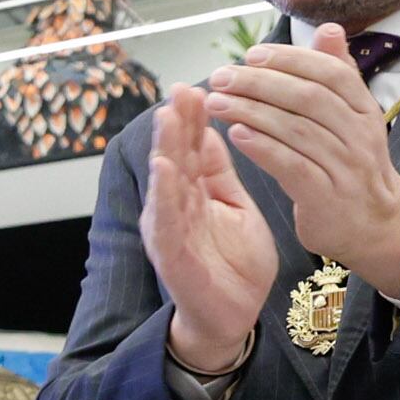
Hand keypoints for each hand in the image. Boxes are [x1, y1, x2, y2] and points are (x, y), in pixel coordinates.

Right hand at [142, 84, 277, 372]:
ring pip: (166, 182)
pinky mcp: (172, 254)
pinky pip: (166, 220)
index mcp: (194, 193)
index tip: (199, 84)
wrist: (233, 315)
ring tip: (168, 117)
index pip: (192, 148)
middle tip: (180, 88)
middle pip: (175, 157)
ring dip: (165, 148)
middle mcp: (175, 206)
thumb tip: (213, 131)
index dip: (194, 117)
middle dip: (177, 123)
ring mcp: (170, 229)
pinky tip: (165, 170)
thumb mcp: (234, 208)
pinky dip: (164, 194)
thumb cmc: (234, 263)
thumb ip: (221, 174)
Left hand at [200, 29, 399, 294]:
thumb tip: (329, 28)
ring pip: (294, 129)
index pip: (329, 72)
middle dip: (259, 82)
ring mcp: (345, 167)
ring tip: (216, 102)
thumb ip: (337, 75)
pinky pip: (291, 165)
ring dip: (250, 111)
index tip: (250, 54)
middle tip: (220, 76)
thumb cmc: (351, 165)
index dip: (289, 59)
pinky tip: (235, 135)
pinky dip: (262, 148)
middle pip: (307, 97)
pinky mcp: (326, 196)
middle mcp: (359, 135)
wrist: (374, 226)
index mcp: (365, 109)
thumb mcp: (352, 118)